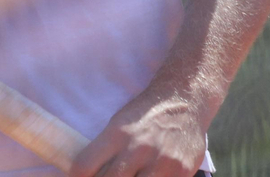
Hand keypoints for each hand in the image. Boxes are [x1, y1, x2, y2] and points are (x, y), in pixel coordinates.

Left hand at [67, 88, 207, 176]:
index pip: (83, 167)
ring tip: (130, 176)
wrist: (185, 100)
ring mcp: (160, 162)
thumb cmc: (146, 115)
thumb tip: (86, 175)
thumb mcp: (118, 125)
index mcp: (116, 135)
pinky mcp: (179, 172)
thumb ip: (104, 152)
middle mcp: (137, 149)